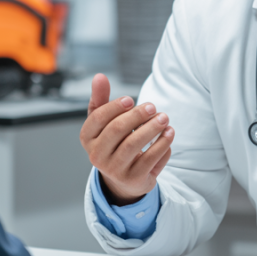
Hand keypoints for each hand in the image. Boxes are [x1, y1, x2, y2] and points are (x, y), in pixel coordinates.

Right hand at [79, 73, 174, 204]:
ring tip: (164, 118)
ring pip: (132, 145)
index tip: (131, 99)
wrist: (123, 178)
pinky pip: (149, 159)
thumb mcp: (105, 122)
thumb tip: (99, 76)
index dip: (114, 107)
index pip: (98, 118)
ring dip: (151, 128)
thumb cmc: (114, 142)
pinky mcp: (132, 179)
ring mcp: (113, 170)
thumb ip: (101, 99)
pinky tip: (169, 133)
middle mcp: (96, 155)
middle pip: (116, 130)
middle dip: (137, 116)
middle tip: (153, 106)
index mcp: (87, 138)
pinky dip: (161, 144)